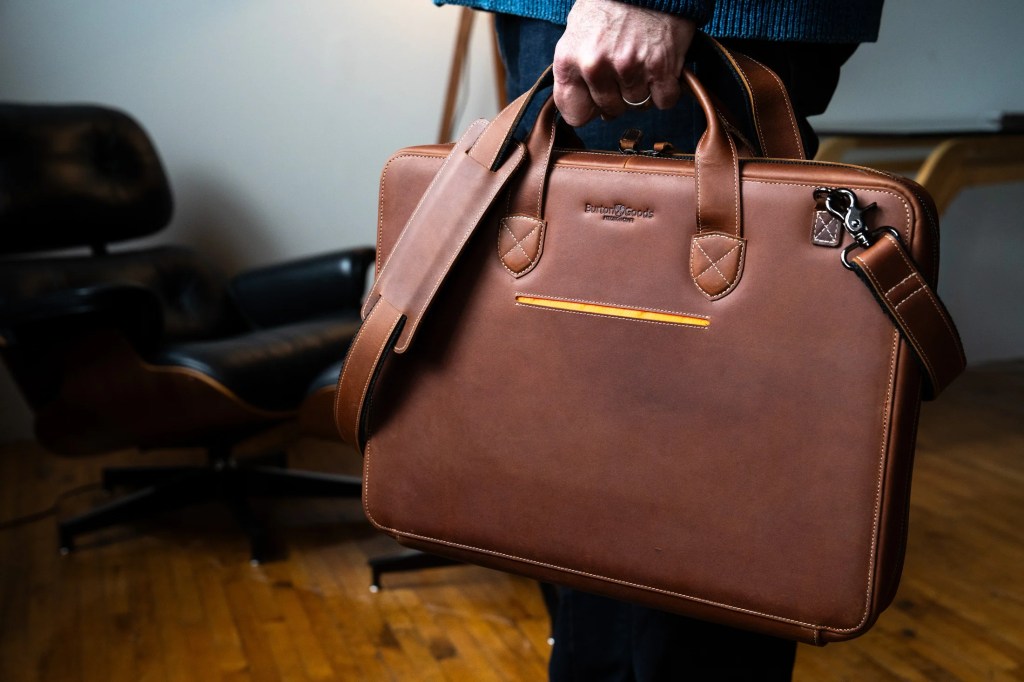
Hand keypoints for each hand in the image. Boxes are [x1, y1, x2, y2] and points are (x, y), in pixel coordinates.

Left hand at [553, 0, 696, 126]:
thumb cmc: (610, 3)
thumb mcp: (578, 32)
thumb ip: (577, 73)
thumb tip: (594, 113)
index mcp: (569, 60)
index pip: (574, 114)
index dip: (589, 109)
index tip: (597, 99)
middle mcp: (595, 66)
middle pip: (609, 110)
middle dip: (618, 95)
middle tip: (624, 68)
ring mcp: (628, 67)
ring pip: (637, 105)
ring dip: (643, 89)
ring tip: (643, 60)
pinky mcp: (659, 66)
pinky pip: (664, 100)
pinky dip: (666, 88)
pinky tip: (661, 67)